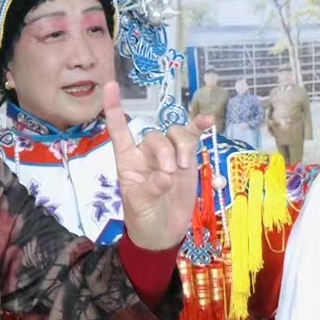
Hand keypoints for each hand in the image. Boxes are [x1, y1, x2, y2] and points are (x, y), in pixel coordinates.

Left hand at [102, 82, 204, 250]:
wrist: (163, 234)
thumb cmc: (143, 219)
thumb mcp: (139, 207)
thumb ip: (149, 190)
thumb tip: (166, 177)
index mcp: (128, 161)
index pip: (119, 131)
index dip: (114, 109)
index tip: (110, 86)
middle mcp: (147, 153)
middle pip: (156, 136)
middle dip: (165, 152)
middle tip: (171, 173)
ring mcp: (168, 154)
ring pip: (176, 135)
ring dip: (182, 148)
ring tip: (184, 169)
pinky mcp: (187, 159)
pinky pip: (194, 138)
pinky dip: (200, 128)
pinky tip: (209, 121)